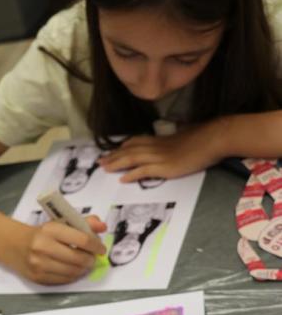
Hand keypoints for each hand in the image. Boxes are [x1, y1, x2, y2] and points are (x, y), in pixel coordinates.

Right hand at [15, 216, 106, 284]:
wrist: (12, 244)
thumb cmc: (40, 233)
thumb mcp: (59, 223)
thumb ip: (83, 222)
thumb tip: (102, 226)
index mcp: (50, 229)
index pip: (82, 239)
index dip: (96, 246)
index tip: (101, 249)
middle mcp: (43, 246)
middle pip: (78, 258)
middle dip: (90, 260)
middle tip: (93, 258)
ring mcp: (39, 264)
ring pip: (72, 272)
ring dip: (83, 269)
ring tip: (84, 264)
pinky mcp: (37, 277)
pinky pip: (63, 281)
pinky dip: (72, 276)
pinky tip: (73, 270)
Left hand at [100, 120, 224, 182]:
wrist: (214, 138)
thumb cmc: (205, 137)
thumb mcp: (187, 135)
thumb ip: (177, 139)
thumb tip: (178, 138)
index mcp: (162, 139)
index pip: (137, 141)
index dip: (123, 146)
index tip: (113, 150)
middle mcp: (157, 146)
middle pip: (130, 150)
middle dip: (113, 156)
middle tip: (100, 161)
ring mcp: (160, 156)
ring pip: (132, 159)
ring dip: (116, 164)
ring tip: (105, 168)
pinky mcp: (165, 167)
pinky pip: (143, 171)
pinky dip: (131, 175)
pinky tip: (122, 180)